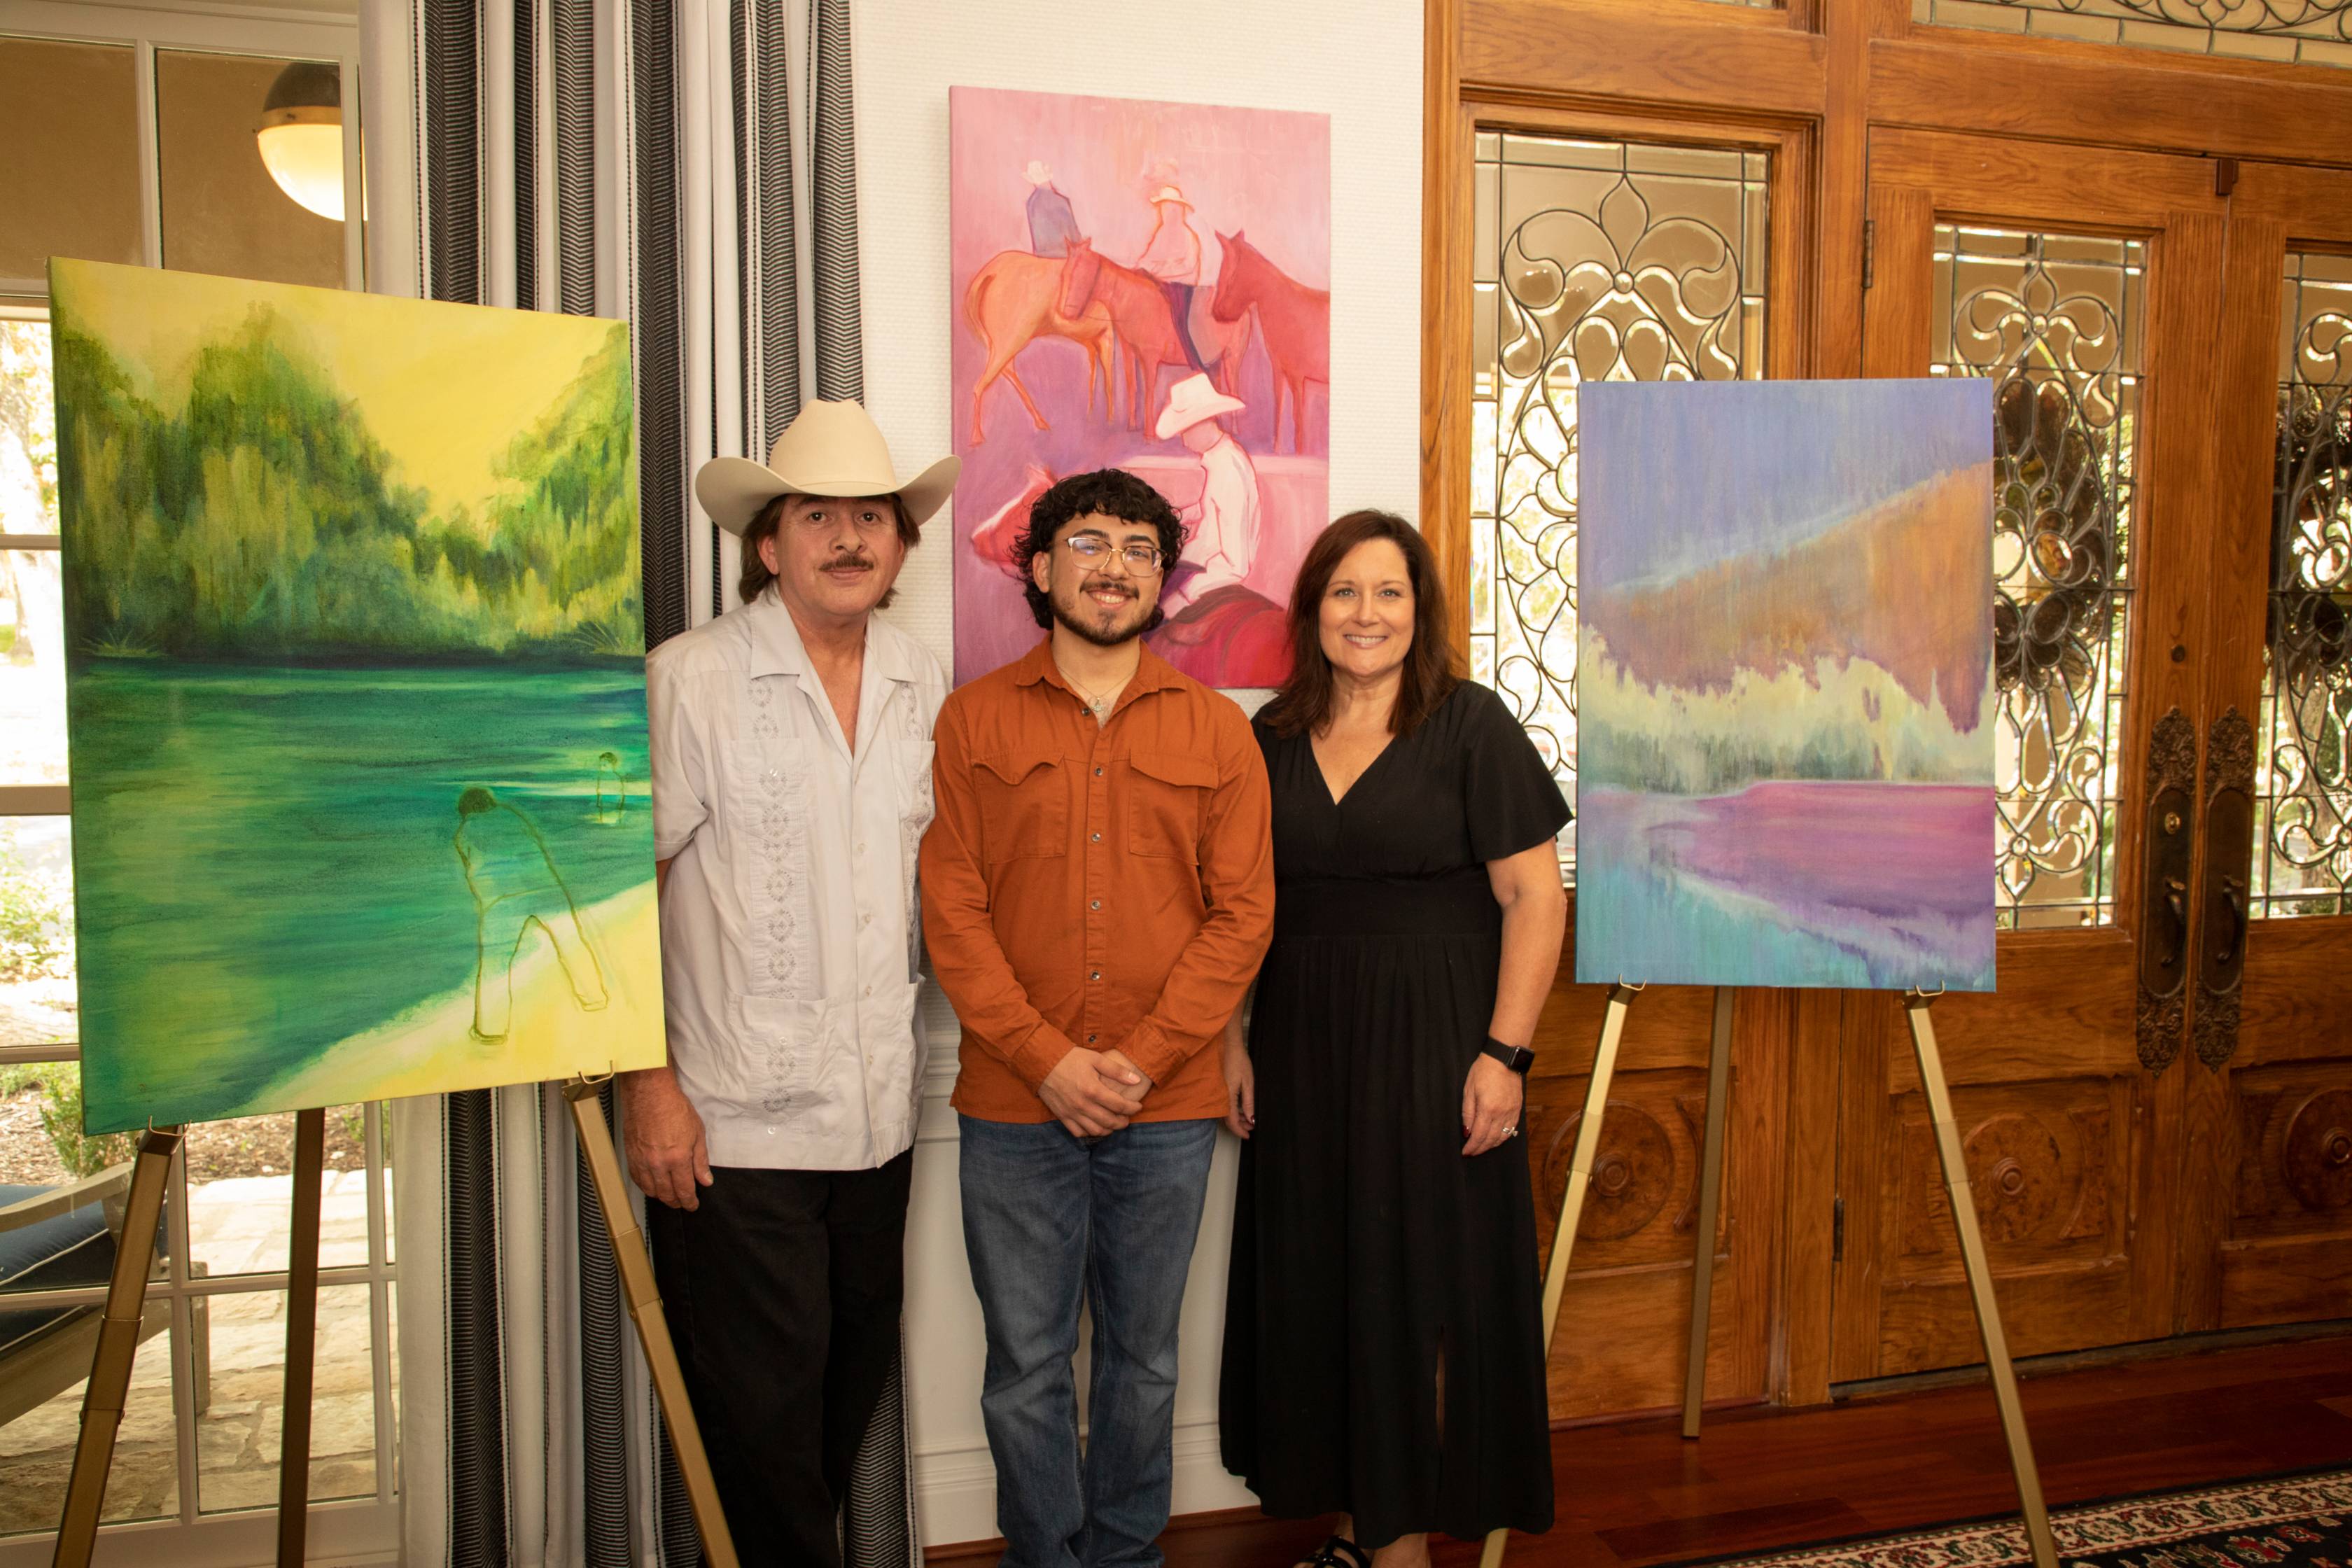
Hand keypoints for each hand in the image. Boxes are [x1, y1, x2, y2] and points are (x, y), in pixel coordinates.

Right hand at [620, 1067, 713, 1208]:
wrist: (650, 1093)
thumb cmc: (674, 1108)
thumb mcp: (697, 1133)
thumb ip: (700, 1160)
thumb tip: (705, 1180)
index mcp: (677, 1159)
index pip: (684, 1190)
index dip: (689, 1201)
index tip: (693, 1205)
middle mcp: (658, 1164)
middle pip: (667, 1194)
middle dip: (676, 1202)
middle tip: (682, 1203)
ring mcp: (642, 1161)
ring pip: (651, 1190)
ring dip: (661, 1197)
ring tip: (669, 1197)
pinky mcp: (630, 1155)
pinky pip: (637, 1179)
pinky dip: (645, 1187)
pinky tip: (652, 1186)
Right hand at [1039, 1047, 1143, 1137]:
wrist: (1042, 1062)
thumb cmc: (1070, 1058)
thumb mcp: (1095, 1059)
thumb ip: (1117, 1071)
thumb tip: (1137, 1080)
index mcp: (1093, 1090)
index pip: (1120, 1106)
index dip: (1133, 1108)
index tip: (1138, 1106)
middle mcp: (1083, 1105)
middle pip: (1110, 1122)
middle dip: (1123, 1122)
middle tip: (1127, 1117)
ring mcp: (1071, 1113)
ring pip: (1096, 1131)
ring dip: (1109, 1130)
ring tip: (1113, 1123)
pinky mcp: (1062, 1116)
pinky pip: (1078, 1132)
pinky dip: (1090, 1132)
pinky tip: (1096, 1125)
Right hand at [1222, 1039, 1254, 1138]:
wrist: (1227, 1045)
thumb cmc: (1238, 1061)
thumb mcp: (1248, 1082)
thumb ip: (1249, 1102)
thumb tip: (1251, 1119)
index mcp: (1227, 1096)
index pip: (1231, 1121)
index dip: (1240, 1130)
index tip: (1248, 1135)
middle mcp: (1219, 1097)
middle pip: (1227, 1119)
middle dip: (1240, 1125)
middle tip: (1251, 1127)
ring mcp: (1217, 1092)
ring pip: (1224, 1112)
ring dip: (1236, 1117)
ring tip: (1248, 1118)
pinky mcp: (1217, 1088)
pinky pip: (1223, 1104)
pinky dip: (1232, 1109)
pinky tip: (1241, 1108)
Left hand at [1460, 1054, 1523, 1156]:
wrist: (1503, 1059)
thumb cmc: (1483, 1071)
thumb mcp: (1468, 1090)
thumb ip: (1467, 1113)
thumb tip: (1467, 1131)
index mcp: (1487, 1109)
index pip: (1479, 1135)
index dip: (1472, 1146)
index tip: (1466, 1152)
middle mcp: (1502, 1113)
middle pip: (1491, 1139)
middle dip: (1480, 1149)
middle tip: (1472, 1152)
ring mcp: (1511, 1112)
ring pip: (1502, 1136)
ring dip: (1491, 1145)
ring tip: (1482, 1147)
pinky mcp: (1517, 1109)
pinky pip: (1511, 1129)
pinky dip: (1503, 1137)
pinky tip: (1496, 1138)